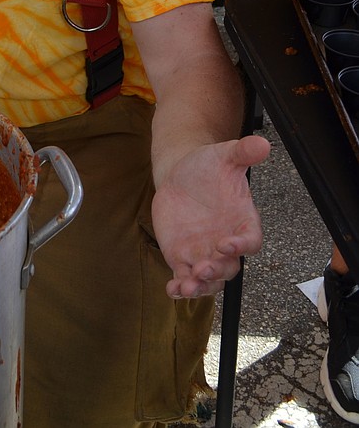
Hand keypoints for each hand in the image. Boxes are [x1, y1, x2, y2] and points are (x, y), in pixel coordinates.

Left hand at [152, 134, 269, 298]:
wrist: (181, 174)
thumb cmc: (208, 166)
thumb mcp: (224, 155)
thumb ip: (243, 152)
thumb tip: (262, 143)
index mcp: (242, 223)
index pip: (250, 241)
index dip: (242, 246)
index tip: (229, 244)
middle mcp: (226, 244)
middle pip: (229, 268)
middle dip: (217, 270)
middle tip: (203, 267)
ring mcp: (205, 254)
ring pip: (208, 280)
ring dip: (199, 286)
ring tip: (187, 286)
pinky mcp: (183, 259)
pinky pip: (184, 279)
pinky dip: (179, 288)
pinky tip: (172, 289)